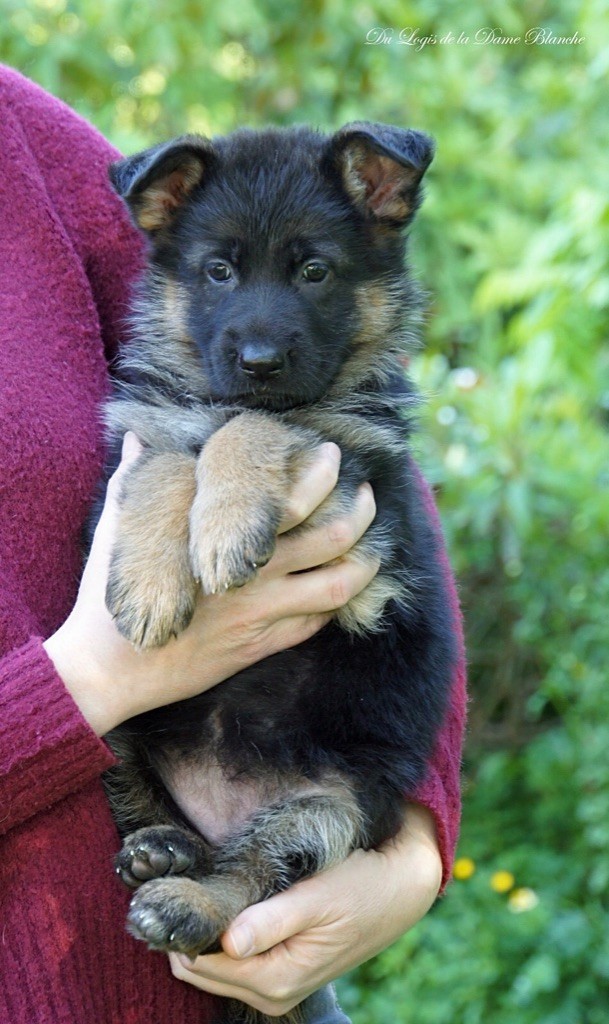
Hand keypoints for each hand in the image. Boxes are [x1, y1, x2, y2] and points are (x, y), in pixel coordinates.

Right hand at [44, 434, 378, 734]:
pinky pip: (316, 623)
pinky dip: (334, 604)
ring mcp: (262, 614)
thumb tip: (136, 439)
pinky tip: (336, 588)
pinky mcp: (260, 647)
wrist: (111, 670)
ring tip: (373, 544)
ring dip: (366, 562)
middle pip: (333, 537)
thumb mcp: (117, 530)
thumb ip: (133, 480)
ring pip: (339, 586)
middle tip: (366, 493)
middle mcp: (254, 575)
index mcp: (225, 539)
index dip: (322, 473)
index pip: (295, 498)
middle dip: (361, 510)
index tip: (329, 455)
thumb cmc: (110, 597)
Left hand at [168, 805, 441, 1015]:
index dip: (185, 930)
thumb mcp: (318, 897)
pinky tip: (229, 904)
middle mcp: (273, 994)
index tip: (176, 887)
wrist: (400, 889)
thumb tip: (229, 942)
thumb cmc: (361, 886)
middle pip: (200, 971)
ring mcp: (276, 987)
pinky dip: (222, 937)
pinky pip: (232, 962)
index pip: (203, 965)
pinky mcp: (280, 973)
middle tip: (186, 882)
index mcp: (279, 980)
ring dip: (205, 934)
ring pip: (213, 967)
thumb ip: (273, 921)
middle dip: (190, 933)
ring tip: (207, 888)